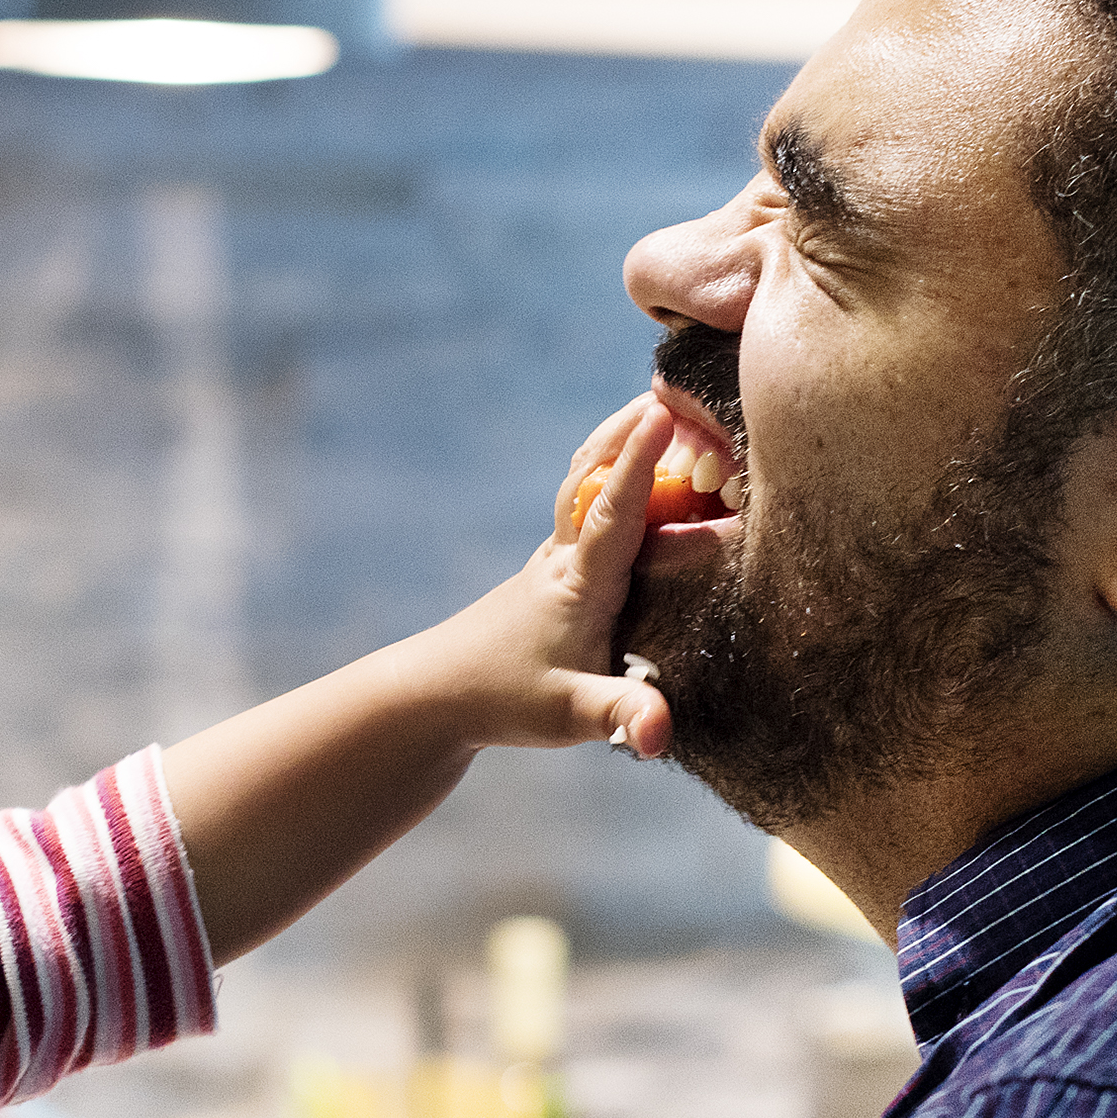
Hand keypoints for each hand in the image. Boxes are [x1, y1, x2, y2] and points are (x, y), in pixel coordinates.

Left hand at [409, 397, 678, 763]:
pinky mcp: (557, 571)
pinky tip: (631, 464)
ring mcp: (559, 559)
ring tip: (655, 402)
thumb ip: (619, 717)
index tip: (664, 409)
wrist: (438, 694)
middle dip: (634, 430)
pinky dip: (613, 472)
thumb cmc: (504, 698)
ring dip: (619, 441)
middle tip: (678, 384)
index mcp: (578, 581)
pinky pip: (589, 504)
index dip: (638, 461)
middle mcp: (567, 557)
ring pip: (586, 482)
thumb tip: (659, 734)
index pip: (613, 509)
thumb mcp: (570, 715)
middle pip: (596, 475)